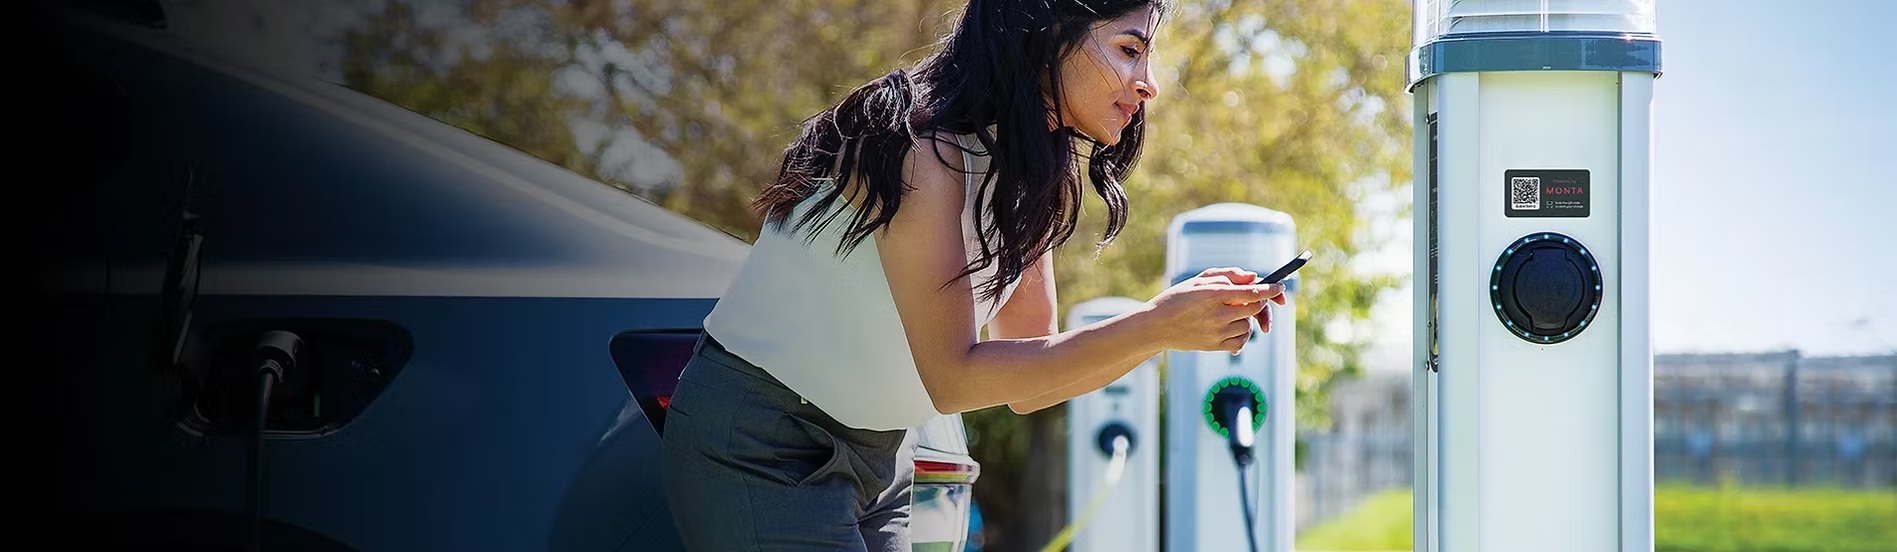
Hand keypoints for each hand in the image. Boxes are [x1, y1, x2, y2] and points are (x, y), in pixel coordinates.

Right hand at [1138, 267, 1285, 354]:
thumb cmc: (1177, 299)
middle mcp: (1217, 314)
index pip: (1252, 292)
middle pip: (1254, 308)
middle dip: (1258, 303)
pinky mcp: (1215, 346)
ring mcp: (1217, 332)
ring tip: (1229, 313)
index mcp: (1213, 294)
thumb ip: (1228, 275)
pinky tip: (1228, 327)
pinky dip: (1240, 334)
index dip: (1270, 289)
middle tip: (1252, 300)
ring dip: (1246, 319)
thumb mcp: (1199, 280)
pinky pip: (1241, 341)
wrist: (1156, 327)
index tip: (1280, 287)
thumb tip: (1254, 278)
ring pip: (1248, 326)